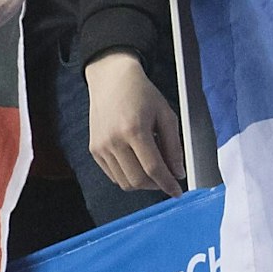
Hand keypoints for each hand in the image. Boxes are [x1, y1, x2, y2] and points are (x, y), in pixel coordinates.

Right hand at [85, 52, 183, 195]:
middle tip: (166, 179)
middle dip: (156, 185)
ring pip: (124, 182)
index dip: (168, 184)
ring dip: (142, 183)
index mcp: (134, 130)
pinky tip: (137, 164)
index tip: (177, 191)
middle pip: (138, 180)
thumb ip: (173, 146)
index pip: (153, 168)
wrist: (111, 80)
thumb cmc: (141, 93)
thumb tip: (178, 172)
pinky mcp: (94, 150)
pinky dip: (128, 176)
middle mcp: (114, 142)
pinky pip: (113, 175)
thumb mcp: (166, 115)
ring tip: (152, 169)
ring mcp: (101, 148)